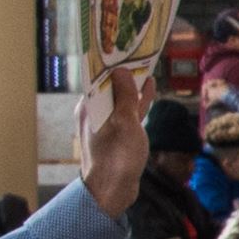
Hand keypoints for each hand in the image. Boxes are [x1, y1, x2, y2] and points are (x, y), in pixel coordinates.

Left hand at [74, 42, 156, 213]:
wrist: (112, 193)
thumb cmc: (117, 159)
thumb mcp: (125, 123)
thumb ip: (125, 96)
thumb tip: (122, 71)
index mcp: (89, 107)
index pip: (97, 76)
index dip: (110, 61)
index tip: (122, 46)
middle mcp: (94, 112)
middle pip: (109, 85)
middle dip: (123, 70)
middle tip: (137, 50)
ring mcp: (105, 123)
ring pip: (120, 97)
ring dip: (133, 84)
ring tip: (146, 66)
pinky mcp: (117, 134)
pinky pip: (127, 111)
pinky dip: (137, 101)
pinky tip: (148, 89)